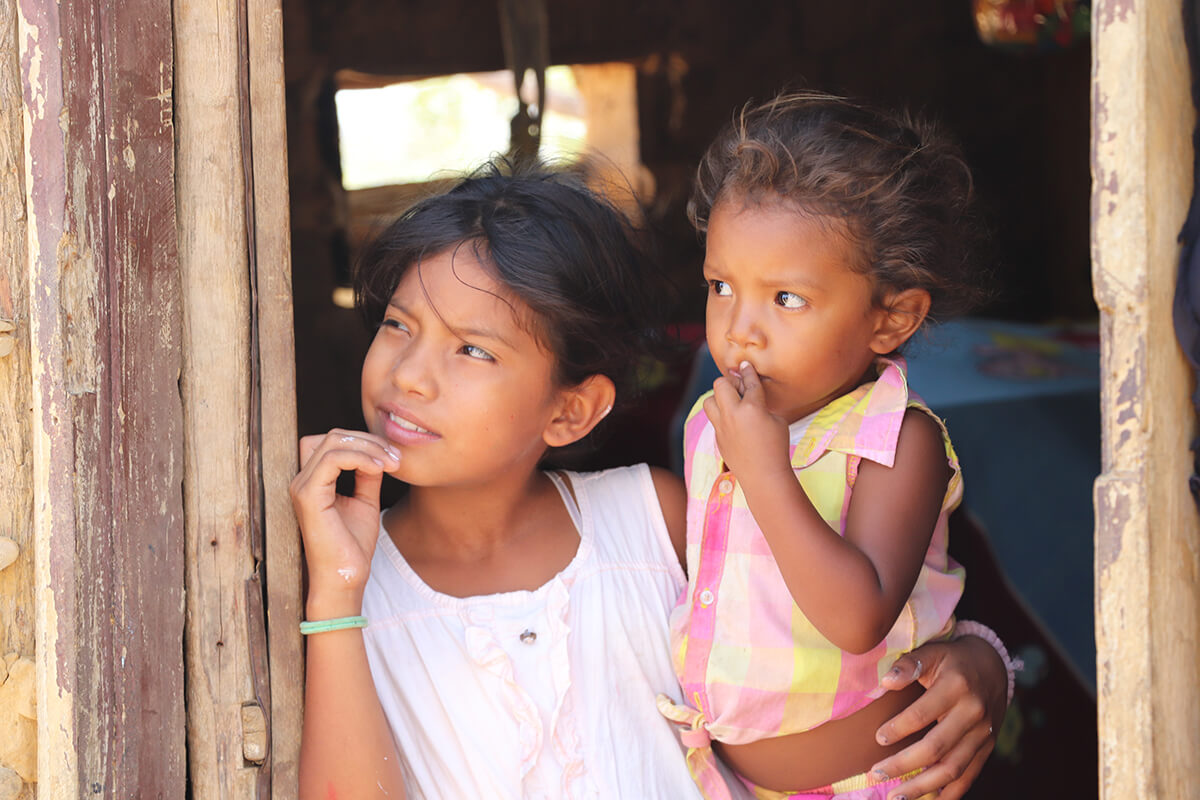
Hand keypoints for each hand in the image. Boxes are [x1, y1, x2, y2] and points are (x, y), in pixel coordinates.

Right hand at [289, 429, 400, 612]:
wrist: (345, 577)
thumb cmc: (352, 545)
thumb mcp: (366, 500)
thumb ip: (368, 474)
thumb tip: (380, 452)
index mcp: (314, 480)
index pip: (333, 441)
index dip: (363, 440)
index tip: (392, 456)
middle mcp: (303, 480)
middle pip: (333, 436)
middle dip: (369, 440)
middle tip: (395, 457)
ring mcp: (302, 486)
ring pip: (333, 441)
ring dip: (368, 447)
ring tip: (391, 463)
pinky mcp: (308, 495)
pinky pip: (332, 459)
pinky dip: (360, 458)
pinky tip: (379, 469)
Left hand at [702, 361, 789, 482]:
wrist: (764, 476)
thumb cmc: (777, 447)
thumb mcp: (778, 420)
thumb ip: (762, 404)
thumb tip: (752, 397)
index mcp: (751, 407)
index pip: (749, 381)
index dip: (748, 371)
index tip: (745, 364)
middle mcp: (732, 414)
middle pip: (720, 384)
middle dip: (730, 382)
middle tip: (740, 389)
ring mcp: (722, 426)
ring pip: (709, 400)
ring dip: (719, 398)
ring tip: (732, 405)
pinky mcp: (718, 437)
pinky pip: (714, 419)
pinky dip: (722, 416)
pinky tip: (734, 423)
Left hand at [870, 636, 1005, 798]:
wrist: (993, 666)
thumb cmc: (952, 659)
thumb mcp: (932, 652)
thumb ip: (909, 664)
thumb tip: (884, 682)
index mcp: (957, 687)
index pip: (923, 714)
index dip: (899, 728)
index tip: (877, 738)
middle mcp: (974, 714)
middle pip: (937, 748)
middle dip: (903, 765)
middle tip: (875, 774)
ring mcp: (984, 734)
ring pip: (953, 769)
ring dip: (922, 787)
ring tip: (895, 796)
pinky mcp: (987, 748)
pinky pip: (969, 777)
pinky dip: (949, 794)